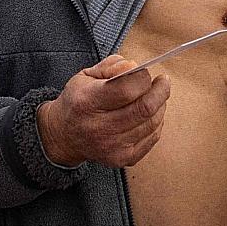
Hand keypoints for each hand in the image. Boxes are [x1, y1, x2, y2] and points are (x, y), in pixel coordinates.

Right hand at [36, 57, 170, 168]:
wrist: (64, 136)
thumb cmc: (78, 101)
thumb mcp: (86, 76)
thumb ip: (111, 66)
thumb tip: (135, 67)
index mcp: (87, 102)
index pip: (126, 89)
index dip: (142, 77)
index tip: (145, 71)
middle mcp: (99, 128)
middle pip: (144, 108)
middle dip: (160, 90)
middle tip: (162, 81)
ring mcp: (112, 146)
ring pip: (152, 123)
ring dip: (160, 106)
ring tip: (156, 96)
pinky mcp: (122, 158)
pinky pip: (152, 138)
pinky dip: (157, 123)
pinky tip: (150, 114)